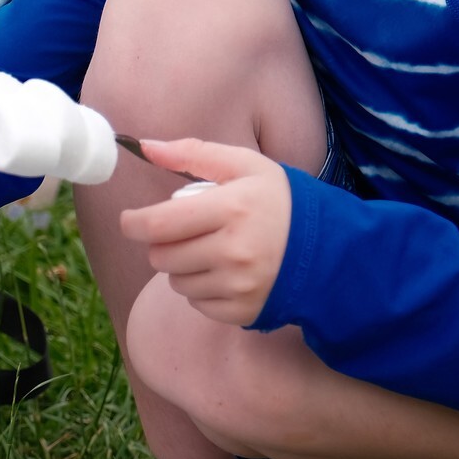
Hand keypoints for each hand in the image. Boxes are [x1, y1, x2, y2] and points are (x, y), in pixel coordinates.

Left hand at [120, 137, 291, 325]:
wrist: (328, 247)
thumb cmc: (280, 199)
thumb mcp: (243, 164)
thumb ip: (191, 153)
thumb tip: (145, 147)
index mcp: (231, 208)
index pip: (160, 224)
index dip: (134, 223)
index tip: (130, 220)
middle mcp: (233, 251)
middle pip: (162, 257)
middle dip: (163, 243)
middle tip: (183, 231)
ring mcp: (239, 286)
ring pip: (176, 282)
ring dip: (182, 266)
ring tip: (209, 249)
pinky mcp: (243, 312)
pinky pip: (197, 304)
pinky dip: (201, 288)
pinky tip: (223, 271)